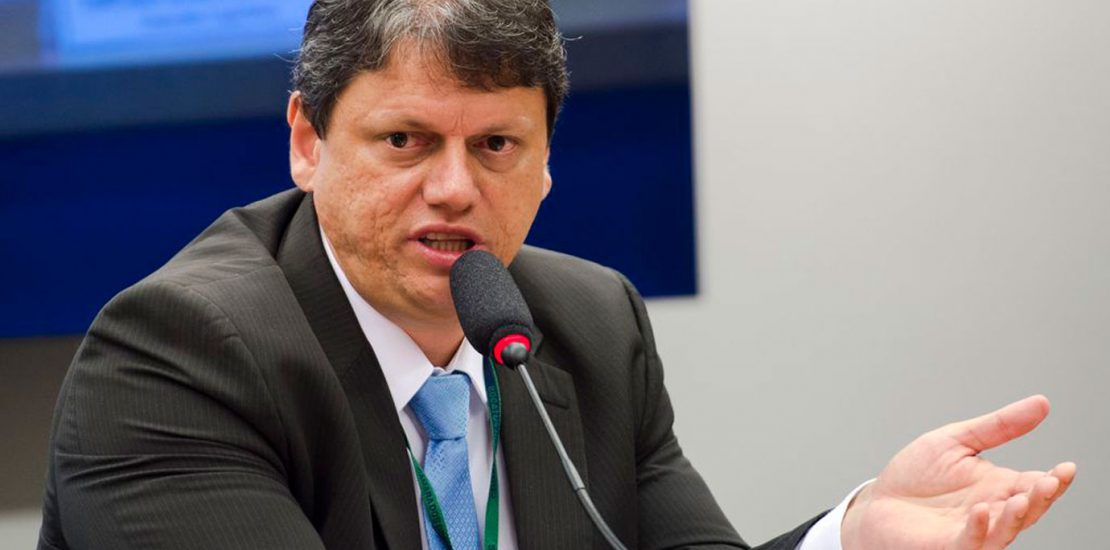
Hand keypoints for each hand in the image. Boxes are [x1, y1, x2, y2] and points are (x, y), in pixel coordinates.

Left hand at [841, 395, 1075, 548]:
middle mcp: (990, 512)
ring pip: (1004, 531)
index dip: (1054, 480)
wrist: (877, 502)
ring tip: (1020, 497)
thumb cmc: (916, 475)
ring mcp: (969, 532)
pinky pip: (968, 543)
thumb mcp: (956, 441)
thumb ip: (998, 426)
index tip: (1066, 467)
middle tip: (1050, 481)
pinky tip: (981, 511)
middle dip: (1040, 498)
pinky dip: (977, 530)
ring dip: (1015, 516)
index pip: (1035, 486)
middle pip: (1026, 510)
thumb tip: (1041, 403)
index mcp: (997, 487)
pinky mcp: (945, 546)